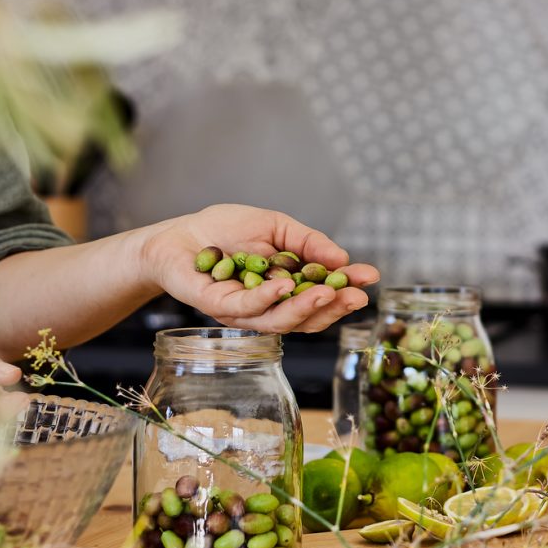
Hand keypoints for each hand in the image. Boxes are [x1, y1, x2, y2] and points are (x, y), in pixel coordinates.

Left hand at [143, 204, 379, 332]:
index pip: (320, 297)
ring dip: (306, 308)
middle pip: (307, 318)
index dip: (345, 290)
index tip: (370, 277)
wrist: (177, 234)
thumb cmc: (224, 230)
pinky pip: (248, 308)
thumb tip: (341, 256)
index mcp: (285, 290)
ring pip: (281, 320)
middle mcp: (268, 307)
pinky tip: (285, 287)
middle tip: (357, 296)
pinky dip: (268, 298)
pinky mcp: (219, 307)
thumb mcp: (275, 227)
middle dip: (334, 307)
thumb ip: (306, 242)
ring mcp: (245, 311)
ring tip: (327, 293)